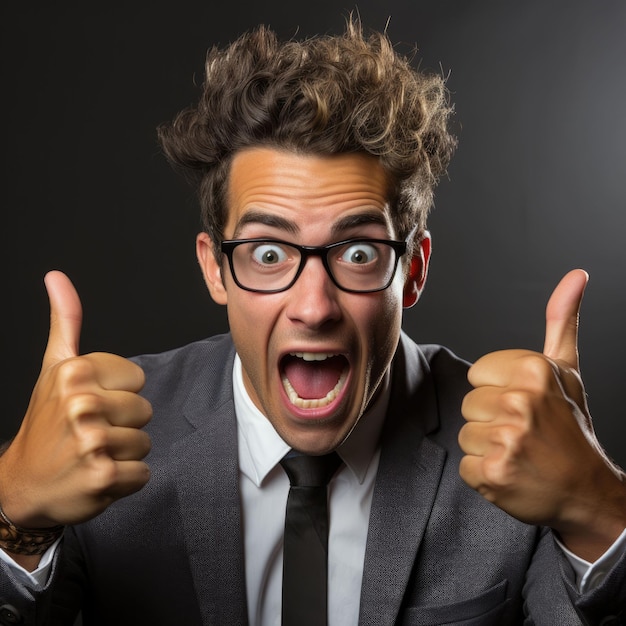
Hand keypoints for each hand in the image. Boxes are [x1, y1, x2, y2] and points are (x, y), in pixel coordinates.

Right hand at [0, 271, 151, 528]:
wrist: (22, 484)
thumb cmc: (45, 423)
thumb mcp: (53, 368)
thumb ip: (66, 322)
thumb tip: (57, 277)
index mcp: (75, 372)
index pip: (137, 378)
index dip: (118, 394)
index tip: (90, 404)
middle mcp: (82, 403)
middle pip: (144, 410)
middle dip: (122, 425)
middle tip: (90, 433)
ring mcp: (92, 441)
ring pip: (146, 441)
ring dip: (123, 453)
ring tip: (92, 454)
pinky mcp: (103, 476)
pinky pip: (144, 473)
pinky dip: (125, 481)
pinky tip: (96, 476)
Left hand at [459, 269, 625, 560]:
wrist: (589, 490)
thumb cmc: (571, 428)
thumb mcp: (567, 370)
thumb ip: (562, 321)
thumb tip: (576, 275)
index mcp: (533, 370)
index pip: (477, 374)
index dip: (497, 392)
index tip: (525, 406)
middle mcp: (521, 402)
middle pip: (469, 404)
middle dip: (491, 420)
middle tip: (525, 432)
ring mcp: (508, 439)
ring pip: (464, 434)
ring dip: (486, 448)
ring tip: (519, 452)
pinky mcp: (494, 472)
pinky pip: (465, 466)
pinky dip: (484, 475)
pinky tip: (513, 473)